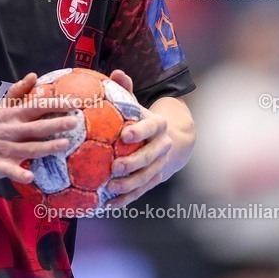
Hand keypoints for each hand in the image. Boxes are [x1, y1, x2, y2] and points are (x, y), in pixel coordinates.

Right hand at [0, 73, 80, 182]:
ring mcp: (2, 148)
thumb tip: (33, 75)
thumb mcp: (0, 107)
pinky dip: (18, 173)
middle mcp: (10, 130)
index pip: (36, 107)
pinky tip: (30, 176)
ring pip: (27, 148)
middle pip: (36, 127)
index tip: (75, 103)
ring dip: (45, 147)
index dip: (55, 104)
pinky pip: (8, 169)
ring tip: (64, 145)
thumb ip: (17, 92)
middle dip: (55, 124)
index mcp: (12, 116)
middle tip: (75, 121)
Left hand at [104, 70, 172, 208]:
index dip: (140, 131)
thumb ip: (125, 90)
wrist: (170, 141)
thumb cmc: (142, 119)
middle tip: (115, 166)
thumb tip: (116, 72)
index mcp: (158, 125)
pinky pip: (141, 191)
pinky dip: (126, 199)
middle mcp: (162, 146)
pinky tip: (108, 205)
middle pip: (151, 156)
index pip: (152, 127)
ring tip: (110, 188)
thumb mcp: (136, 104)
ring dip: (129, 185)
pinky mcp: (154, 180)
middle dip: (134, 162)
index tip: (125, 135)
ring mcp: (160, 165)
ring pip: (147, 177)